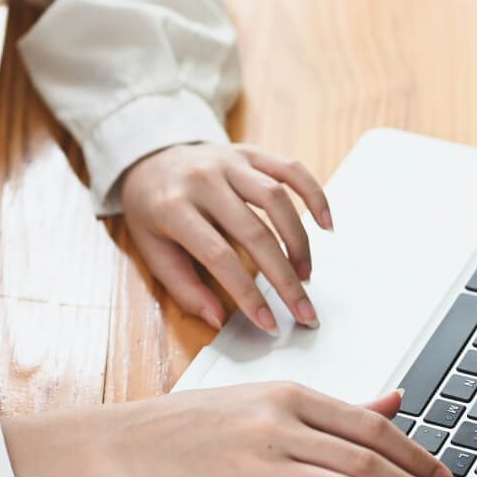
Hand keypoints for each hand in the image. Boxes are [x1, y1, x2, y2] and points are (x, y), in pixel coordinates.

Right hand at [3, 386, 463, 476]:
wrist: (138, 441)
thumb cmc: (204, 420)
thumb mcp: (272, 400)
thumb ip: (337, 406)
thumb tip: (393, 401)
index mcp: (294, 396)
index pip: (371, 425)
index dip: (416, 453)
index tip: (442, 476)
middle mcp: (283, 426)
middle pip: (368, 460)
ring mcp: (263, 465)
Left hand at [119, 143, 333, 333]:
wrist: (150, 157)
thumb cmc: (153, 211)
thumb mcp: (152, 250)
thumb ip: (184, 287)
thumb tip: (217, 320)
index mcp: (173, 208)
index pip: (219, 257)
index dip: (248, 293)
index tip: (270, 323)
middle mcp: (204, 181)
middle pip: (255, 233)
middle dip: (285, 278)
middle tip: (304, 311)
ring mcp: (230, 163)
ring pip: (277, 200)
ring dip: (298, 242)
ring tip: (306, 274)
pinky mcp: (251, 153)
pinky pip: (290, 169)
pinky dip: (314, 194)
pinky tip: (326, 224)